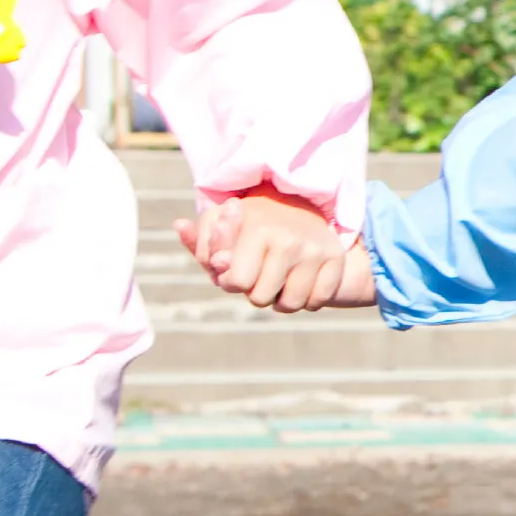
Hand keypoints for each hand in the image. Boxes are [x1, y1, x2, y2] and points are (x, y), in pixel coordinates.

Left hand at [176, 189, 373, 311]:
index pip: (235, 283)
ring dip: (280, 300)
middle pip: (260, 299)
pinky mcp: (335, 261)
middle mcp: (289, 239)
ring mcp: (315, 251)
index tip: (235, 264)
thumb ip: (200, 238)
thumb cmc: (251, 225)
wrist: (303, 209)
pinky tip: (300, 281)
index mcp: (258, 227)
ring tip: (279, 278)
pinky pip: (315, 303)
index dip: (231, 281)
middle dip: (254, 291)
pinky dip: (305, 300)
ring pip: (290, 306)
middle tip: (260, 271)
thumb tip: (179, 225)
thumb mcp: (221, 226)